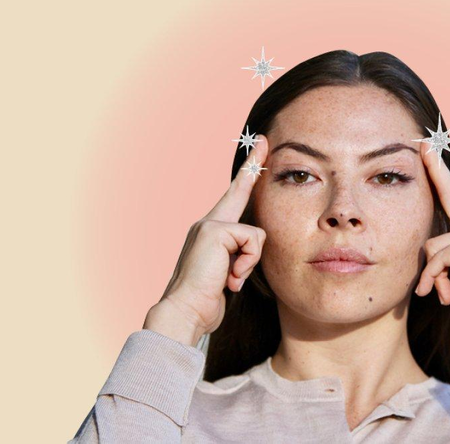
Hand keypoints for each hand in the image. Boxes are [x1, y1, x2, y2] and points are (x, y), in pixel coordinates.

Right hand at [144, 136, 268, 345]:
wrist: (185, 311)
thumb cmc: (207, 300)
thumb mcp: (228, 273)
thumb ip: (238, 256)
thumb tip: (253, 249)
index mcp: (212, 233)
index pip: (233, 200)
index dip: (246, 177)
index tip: (258, 154)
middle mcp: (208, 223)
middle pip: (239, 190)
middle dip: (253, 164)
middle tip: (264, 139)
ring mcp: (210, 225)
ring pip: (256, 234)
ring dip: (250, 263)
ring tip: (232, 279)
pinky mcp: (215, 231)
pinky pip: (252, 241)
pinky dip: (247, 264)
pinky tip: (230, 279)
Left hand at [414, 141, 449, 342]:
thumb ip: (444, 262)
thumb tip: (427, 260)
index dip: (440, 175)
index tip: (429, 151)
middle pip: (449, 196)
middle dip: (434, 170)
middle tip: (422, 143)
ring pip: (433, 244)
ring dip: (430, 274)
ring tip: (440, 292)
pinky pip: (439, 257)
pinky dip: (435, 279)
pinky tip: (443, 296)